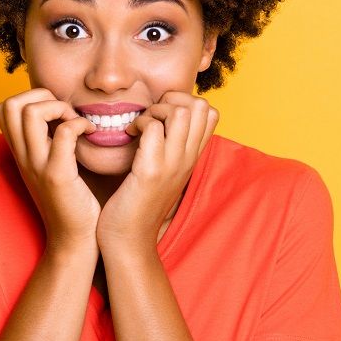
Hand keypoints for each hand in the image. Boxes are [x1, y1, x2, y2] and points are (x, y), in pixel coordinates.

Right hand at [0, 88, 99, 252]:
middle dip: (41, 96)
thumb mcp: (53, 165)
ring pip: (31, 113)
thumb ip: (51, 140)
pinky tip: (91, 134)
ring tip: (77, 122)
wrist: (76, 240)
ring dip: (59, 107)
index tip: (57, 112)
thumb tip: (64, 111)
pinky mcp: (57, 175)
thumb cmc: (73, 201)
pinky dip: (79, 124)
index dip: (31, 98)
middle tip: (65, 113)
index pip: (4, 107)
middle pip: (10, 104)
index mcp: (21, 153)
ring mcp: (37, 165)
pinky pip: (63, 133)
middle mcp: (23, 157)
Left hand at [95, 91, 218, 254]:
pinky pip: (153, 128)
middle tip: (152, 116)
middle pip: (200, 105)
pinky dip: (139, 123)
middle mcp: (188, 160)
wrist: (129, 241)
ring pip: (180, 112)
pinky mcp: (150, 171)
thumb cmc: (139, 205)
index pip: (211, 112)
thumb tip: (164, 124)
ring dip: (156, 109)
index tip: (163, 115)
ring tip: (141, 125)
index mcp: (192, 159)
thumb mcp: (165, 173)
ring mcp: (172, 165)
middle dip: (172, 100)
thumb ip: (170, 150)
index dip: (186, 102)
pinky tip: (128, 136)